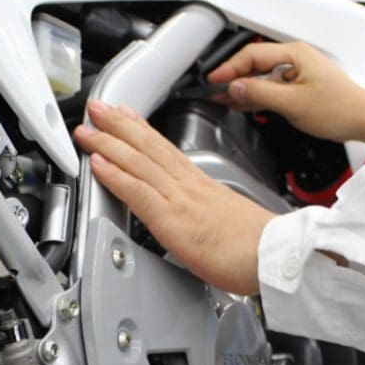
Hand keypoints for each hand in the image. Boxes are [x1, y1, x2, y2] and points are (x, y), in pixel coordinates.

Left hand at [72, 100, 276, 294]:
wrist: (276, 256)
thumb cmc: (258, 247)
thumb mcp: (229, 222)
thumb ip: (207, 216)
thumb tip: (199, 223)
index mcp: (202, 186)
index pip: (167, 150)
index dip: (143, 130)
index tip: (127, 115)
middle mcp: (189, 186)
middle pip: (149, 146)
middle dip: (120, 125)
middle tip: (98, 108)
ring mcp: (180, 199)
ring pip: (139, 162)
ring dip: (109, 142)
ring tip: (88, 127)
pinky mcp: (173, 219)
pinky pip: (138, 191)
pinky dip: (115, 175)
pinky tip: (98, 163)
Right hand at [208, 42, 364, 149]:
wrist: (363, 119)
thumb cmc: (339, 108)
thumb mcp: (292, 103)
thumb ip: (260, 94)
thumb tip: (235, 88)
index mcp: (294, 54)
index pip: (251, 56)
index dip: (229, 69)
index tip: (214, 81)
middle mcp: (295, 59)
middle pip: (254, 65)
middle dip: (233, 78)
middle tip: (214, 92)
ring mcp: (297, 72)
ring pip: (261, 77)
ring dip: (243, 89)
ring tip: (223, 99)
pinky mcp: (298, 86)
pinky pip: (270, 87)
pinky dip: (256, 95)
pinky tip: (243, 104)